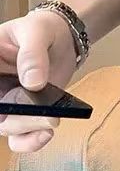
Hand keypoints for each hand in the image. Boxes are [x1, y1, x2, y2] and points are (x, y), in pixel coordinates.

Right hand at [0, 10, 78, 151]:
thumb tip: (33, 82)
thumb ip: (33, 53)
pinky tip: (46, 134)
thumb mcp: (36, 31)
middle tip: (45, 116)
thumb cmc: (42, 29)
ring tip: (51, 122)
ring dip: (27, 130)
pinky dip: (30, 141)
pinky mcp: (24, 114)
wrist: (62, 38)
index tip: (5, 104)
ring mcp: (6, 103)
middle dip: (16, 119)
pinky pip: (19, 136)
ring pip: (6, 127)